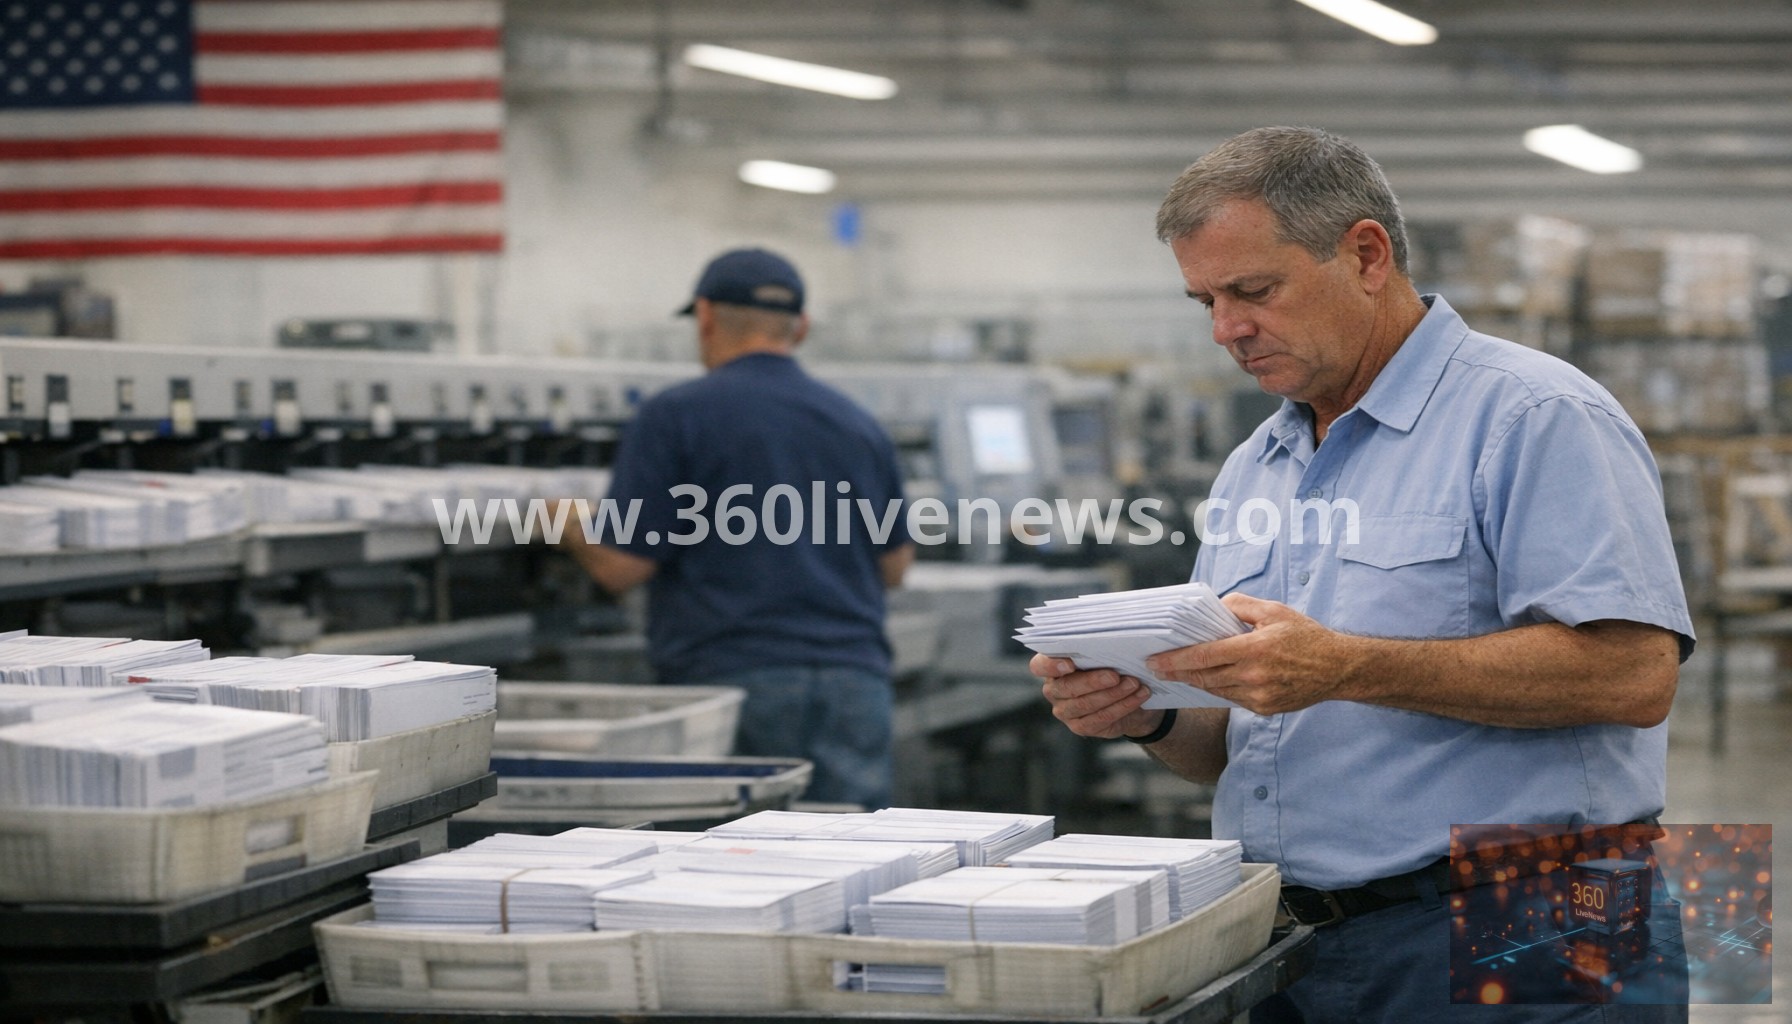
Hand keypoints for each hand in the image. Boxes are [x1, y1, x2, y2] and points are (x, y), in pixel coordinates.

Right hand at [1030, 654, 1162, 739]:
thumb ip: (1099, 649)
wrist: (1130, 698)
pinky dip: (1122, 706)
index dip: (1051, 665)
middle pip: (1067, 687)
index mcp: (1053, 667)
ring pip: (1085, 704)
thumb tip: (1111, 638)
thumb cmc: (1113, 668)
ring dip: (1113, 694)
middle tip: (1116, 675)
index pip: (1039, 665)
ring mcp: (1065, 711)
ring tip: (1134, 684)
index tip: (1071, 664)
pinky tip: (1138, 696)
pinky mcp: (1080, 727)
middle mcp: (1054, 690)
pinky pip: (1100, 718)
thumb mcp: (1105, 655)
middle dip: (1093, 681)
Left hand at [1144, 593, 1356, 714]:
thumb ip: (1240, 605)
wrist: (1338, 668)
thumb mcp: (1274, 610)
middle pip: (1205, 677)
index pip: (1204, 656)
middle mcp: (1254, 676)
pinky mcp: (1264, 709)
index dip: (1176, 660)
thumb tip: (1213, 608)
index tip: (1156, 661)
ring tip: (1181, 673)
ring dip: (1198, 682)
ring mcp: (1259, 697)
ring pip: (1216, 690)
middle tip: (1158, 669)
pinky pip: (1233, 699)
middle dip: (1178, 673)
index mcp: (1255, 649)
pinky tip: (1211, 680)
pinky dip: (1220, 689)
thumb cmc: (1306, 636)